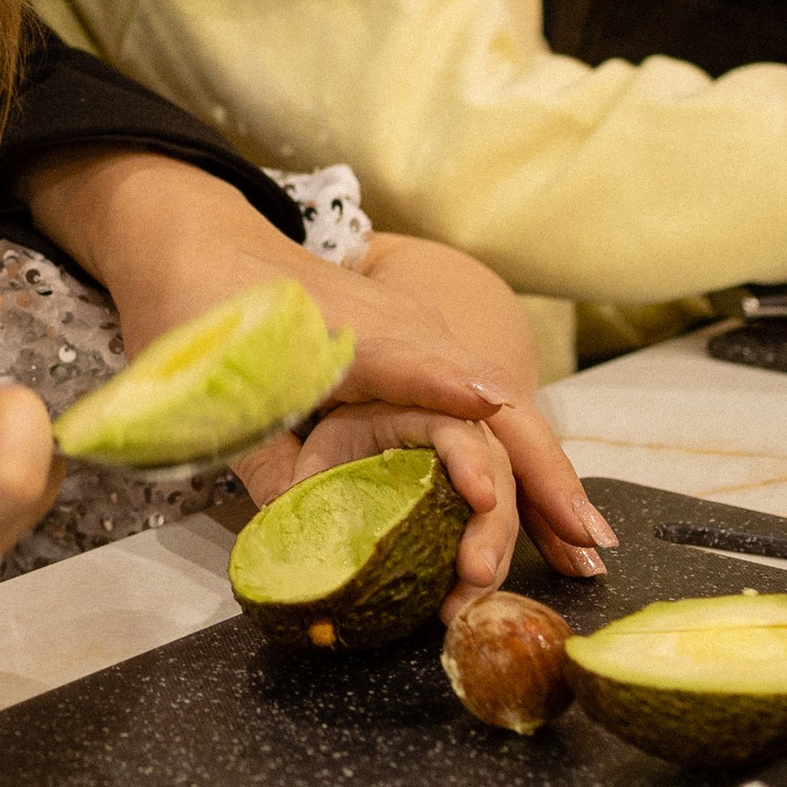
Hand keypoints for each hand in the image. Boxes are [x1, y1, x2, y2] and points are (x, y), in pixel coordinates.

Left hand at [16, 150, 611, 578]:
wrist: (200, 237)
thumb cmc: (198, 311)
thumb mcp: (205, 392)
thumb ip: (256, 460)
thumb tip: (300, 540)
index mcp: (346, 331)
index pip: (413, 365)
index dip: (451, 397)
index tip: (494, 428)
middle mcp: (404, 330)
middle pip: (488, 404)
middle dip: (534, 477)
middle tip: (574, 549)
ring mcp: (425, 337)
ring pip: (503, 413)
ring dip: (548, 479)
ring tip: (589, 550)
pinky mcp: (426, 352)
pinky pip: (489, 414)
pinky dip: (530, 463)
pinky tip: (561, 516)